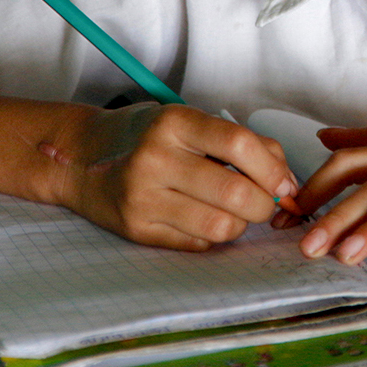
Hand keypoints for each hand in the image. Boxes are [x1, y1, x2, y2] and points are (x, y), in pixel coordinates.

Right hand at [43, 103, 297, 249]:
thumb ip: (240, 143)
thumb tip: (286, 181)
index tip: (286, 183)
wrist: (80, 157)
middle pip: (234, 192)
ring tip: (237, 213)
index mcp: (175, 122)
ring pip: (219, 226)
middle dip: (264, 204)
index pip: (239, 144)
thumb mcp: (190, 122)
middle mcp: (156, 158)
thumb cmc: (148, 135)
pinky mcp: (136, 230)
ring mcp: (143, 197)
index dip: (273, 168)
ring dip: (241, 224)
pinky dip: (214, 237)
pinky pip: (196, 244)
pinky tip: (209, 220)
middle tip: (267, 203)